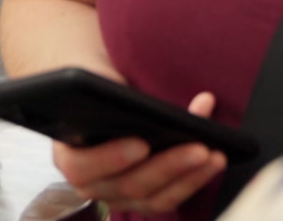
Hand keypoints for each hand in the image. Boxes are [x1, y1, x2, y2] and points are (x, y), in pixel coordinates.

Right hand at [50, 92, 226, 214]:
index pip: (82, 167)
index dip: (112, 158)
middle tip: (198, 147)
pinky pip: (171, 198)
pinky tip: (214, 160)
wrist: (99, 96)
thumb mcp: (93, 82)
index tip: (142, 143)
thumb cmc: (94, 86)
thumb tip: (137, 99)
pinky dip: (194, 179)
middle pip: (129, 184)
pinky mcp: (144, 199)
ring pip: (155, 197)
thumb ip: (106, 90)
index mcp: (68, 155)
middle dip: (168, 166)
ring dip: (189, 176)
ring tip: (214, 154)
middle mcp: (90, 184)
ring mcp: (119, 196)